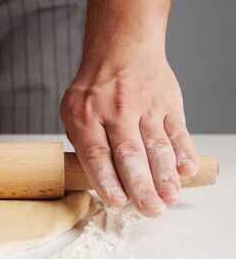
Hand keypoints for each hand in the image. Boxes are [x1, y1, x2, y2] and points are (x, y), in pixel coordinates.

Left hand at [61, 46, 198, 217]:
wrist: (122, 48)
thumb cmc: (95, 89)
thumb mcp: (73, 111)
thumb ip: (85, 144)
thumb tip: (100, 182)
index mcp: (86, 116)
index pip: (97, 154)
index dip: (108, 180)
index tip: (118, 201)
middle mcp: (116, 111)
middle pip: (129, 155)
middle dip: (141, 187)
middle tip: (149, 210)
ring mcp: (145, 107)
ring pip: (156, 146)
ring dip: (165, 176)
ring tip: (169, 198)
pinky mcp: (168, 103)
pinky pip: (177, 131)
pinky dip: (183, 152)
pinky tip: (186, 170)